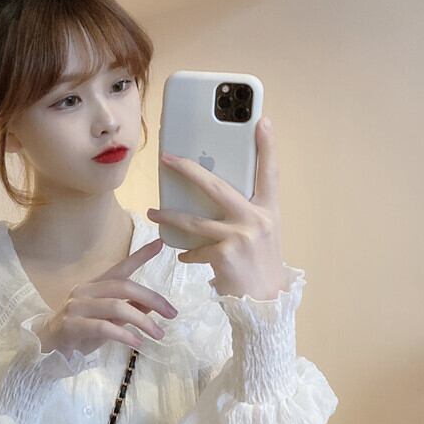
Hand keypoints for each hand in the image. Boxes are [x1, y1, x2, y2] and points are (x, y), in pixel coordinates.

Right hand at [37, 238, 178, 357]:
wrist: (45, 349)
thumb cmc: (78, 333)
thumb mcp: (107, 320)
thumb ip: (127, 309)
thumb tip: (152, 303)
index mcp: (94, 286)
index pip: (120, 268)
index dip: (140, 256)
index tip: (161, 244)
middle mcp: (84, 291)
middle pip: (123, 287)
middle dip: (152, 299)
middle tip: (172, 314)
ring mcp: (76, 307)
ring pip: (116, 307)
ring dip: (142, 321)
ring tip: (159, 334)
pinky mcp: (72, 325)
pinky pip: (103, 327)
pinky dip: (124, 335)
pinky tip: (137, 343)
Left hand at [147, 116, 285, 299]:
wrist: (265, 303)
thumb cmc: (260, 265)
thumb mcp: (261, 234)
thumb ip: (244, 213)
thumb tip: (212, 194)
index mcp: (268, 210)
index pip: (270, 172)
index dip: (267, 146)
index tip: (261, 120)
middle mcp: (257, 219)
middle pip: (216, 186)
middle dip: (189, 169)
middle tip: (167, 158)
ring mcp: (240, 236)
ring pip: (194, 220)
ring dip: (169, 216)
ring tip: (153, 213)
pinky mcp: (224, 254)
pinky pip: (195, 249)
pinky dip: (187, 253)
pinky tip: (184, 256)